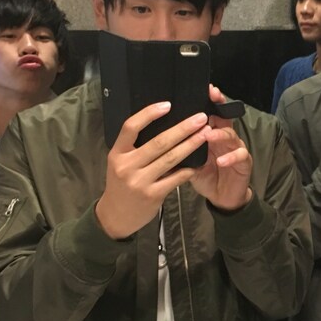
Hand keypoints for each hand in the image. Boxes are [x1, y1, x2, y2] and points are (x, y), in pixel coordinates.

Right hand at [95, 102, 210, 238]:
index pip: (130, 127)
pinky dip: (188, 169)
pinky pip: (175, 178)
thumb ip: (136, 147)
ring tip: (205, 134)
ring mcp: (140, 181)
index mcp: (118, 153)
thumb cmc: (122, 184)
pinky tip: (199, 162)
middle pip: (158, 142)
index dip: (149, 114)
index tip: (168, 104)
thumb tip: (163, 124)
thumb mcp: (121, 163)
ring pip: (170, 158)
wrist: (116, 216)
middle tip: (200, 118)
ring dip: (190, 145)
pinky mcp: (152, 195)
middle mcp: (127, 165)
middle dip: (182, 128)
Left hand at [190, 85, 252, 210]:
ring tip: (209, 135)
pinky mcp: (244, 163)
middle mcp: (224, 138)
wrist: (223, 197)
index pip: (210, 113)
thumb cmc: (206, 176)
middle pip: (224, 118)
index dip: (209, 101)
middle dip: (219, 106)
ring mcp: (235, 149)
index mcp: (211, 135)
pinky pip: (240, 156)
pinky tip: (221, 160)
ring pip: (231, 136)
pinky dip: (231, 157)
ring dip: (220, 134)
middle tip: (212, 98)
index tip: (205, 89)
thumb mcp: (190, 161)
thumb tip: (159, 137)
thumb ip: (181, 148)